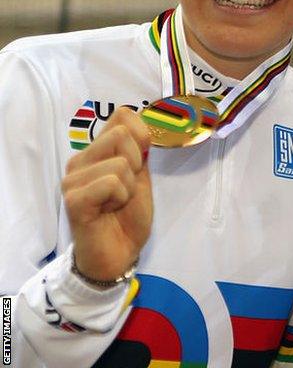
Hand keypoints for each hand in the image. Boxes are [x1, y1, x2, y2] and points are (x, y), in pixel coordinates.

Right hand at [63, 107, 152, 281]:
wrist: (119, 253)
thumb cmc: (128, 216)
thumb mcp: (142, 177)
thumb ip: (140, 150)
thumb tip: (142, 123)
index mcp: (97, 151)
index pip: (123, 115)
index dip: (142, 137)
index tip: (139, 164)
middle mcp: (80, 160)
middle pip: (122, 133)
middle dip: (137, 163)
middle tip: (127, 188)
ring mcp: (73, 179)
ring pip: (120, 162)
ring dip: (129, 186)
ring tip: (116, 203)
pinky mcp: (73, 199)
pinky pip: (111, 182)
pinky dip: (120, 198)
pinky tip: (108, 210)